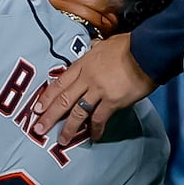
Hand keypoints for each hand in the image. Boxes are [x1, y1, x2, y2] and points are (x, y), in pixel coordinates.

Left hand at [31, 33, 155, 143]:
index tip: (37, 108)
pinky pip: (100, 118)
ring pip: (78, 112)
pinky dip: (95, 129)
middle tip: (38, 128)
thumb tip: (92, 47)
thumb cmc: (127, 45)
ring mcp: (98, 90)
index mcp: (83, 64)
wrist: (146, 51)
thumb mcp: (104, 44)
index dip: (47, 96)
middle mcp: (87, 78)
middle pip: (64, 99)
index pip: (60, 82)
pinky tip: (93, 137)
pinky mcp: (112, 101)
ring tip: (61, 140)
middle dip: (50, 115)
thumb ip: (94, 50)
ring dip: (68, 128)